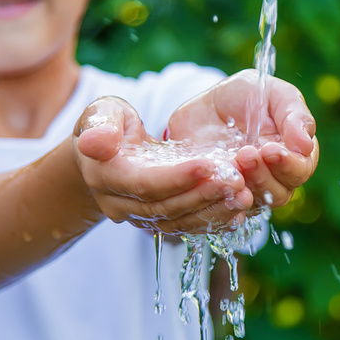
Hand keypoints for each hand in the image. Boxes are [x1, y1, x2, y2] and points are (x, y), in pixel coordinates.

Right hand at [73, 96, 249, 233]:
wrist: (103, 152)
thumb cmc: (106, 124)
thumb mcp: (99, 113)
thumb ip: (100, 124)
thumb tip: (95, 143)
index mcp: (106, 176)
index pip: (144, 183)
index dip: (177, 177)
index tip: (209, 164)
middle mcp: (119, 204)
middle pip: (166, 206)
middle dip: (203, 194)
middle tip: (236, 180)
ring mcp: (138, 217)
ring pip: (178, 221)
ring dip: (213, 211)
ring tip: (243, 195)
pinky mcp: (156, 220)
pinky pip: (185, 226)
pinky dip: (212, 222)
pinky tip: (237, 212)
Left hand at [166, 69, 318, 209]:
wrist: (202, 106)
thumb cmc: (244, 96)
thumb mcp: (271, 94)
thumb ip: (294, 115)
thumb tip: (305, 145)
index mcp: (293, 153)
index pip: (301, 170)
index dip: (288, 164)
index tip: (270, 150)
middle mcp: (274, 177)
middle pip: (279, 193)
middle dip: (263, 175)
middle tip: (245, 154)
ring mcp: (247, 189)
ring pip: (253, 203)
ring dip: (244, 187)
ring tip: (230, 165)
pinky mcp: (221, 195)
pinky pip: (225, 209)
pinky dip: (222, 203)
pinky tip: (214, 188)